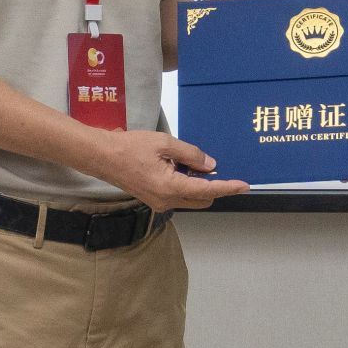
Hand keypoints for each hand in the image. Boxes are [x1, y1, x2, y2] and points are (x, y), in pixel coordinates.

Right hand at [97, 130, 249, 211]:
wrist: (103, 157)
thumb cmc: (131, 147)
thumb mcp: (165, 144)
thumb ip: (191, 155)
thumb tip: (210, 165)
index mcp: (170, 187)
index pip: (207, 190)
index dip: (227, 187)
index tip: (244, 185)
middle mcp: (166, 201)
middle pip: (202, 199)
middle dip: (212, 185)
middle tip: (208, 164)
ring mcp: (159, 203)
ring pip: (190, 198)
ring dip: (196, 184)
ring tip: (185, 160)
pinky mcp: (154, 200)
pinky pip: (178, 195)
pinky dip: (184, 183)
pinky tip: (176, 165)